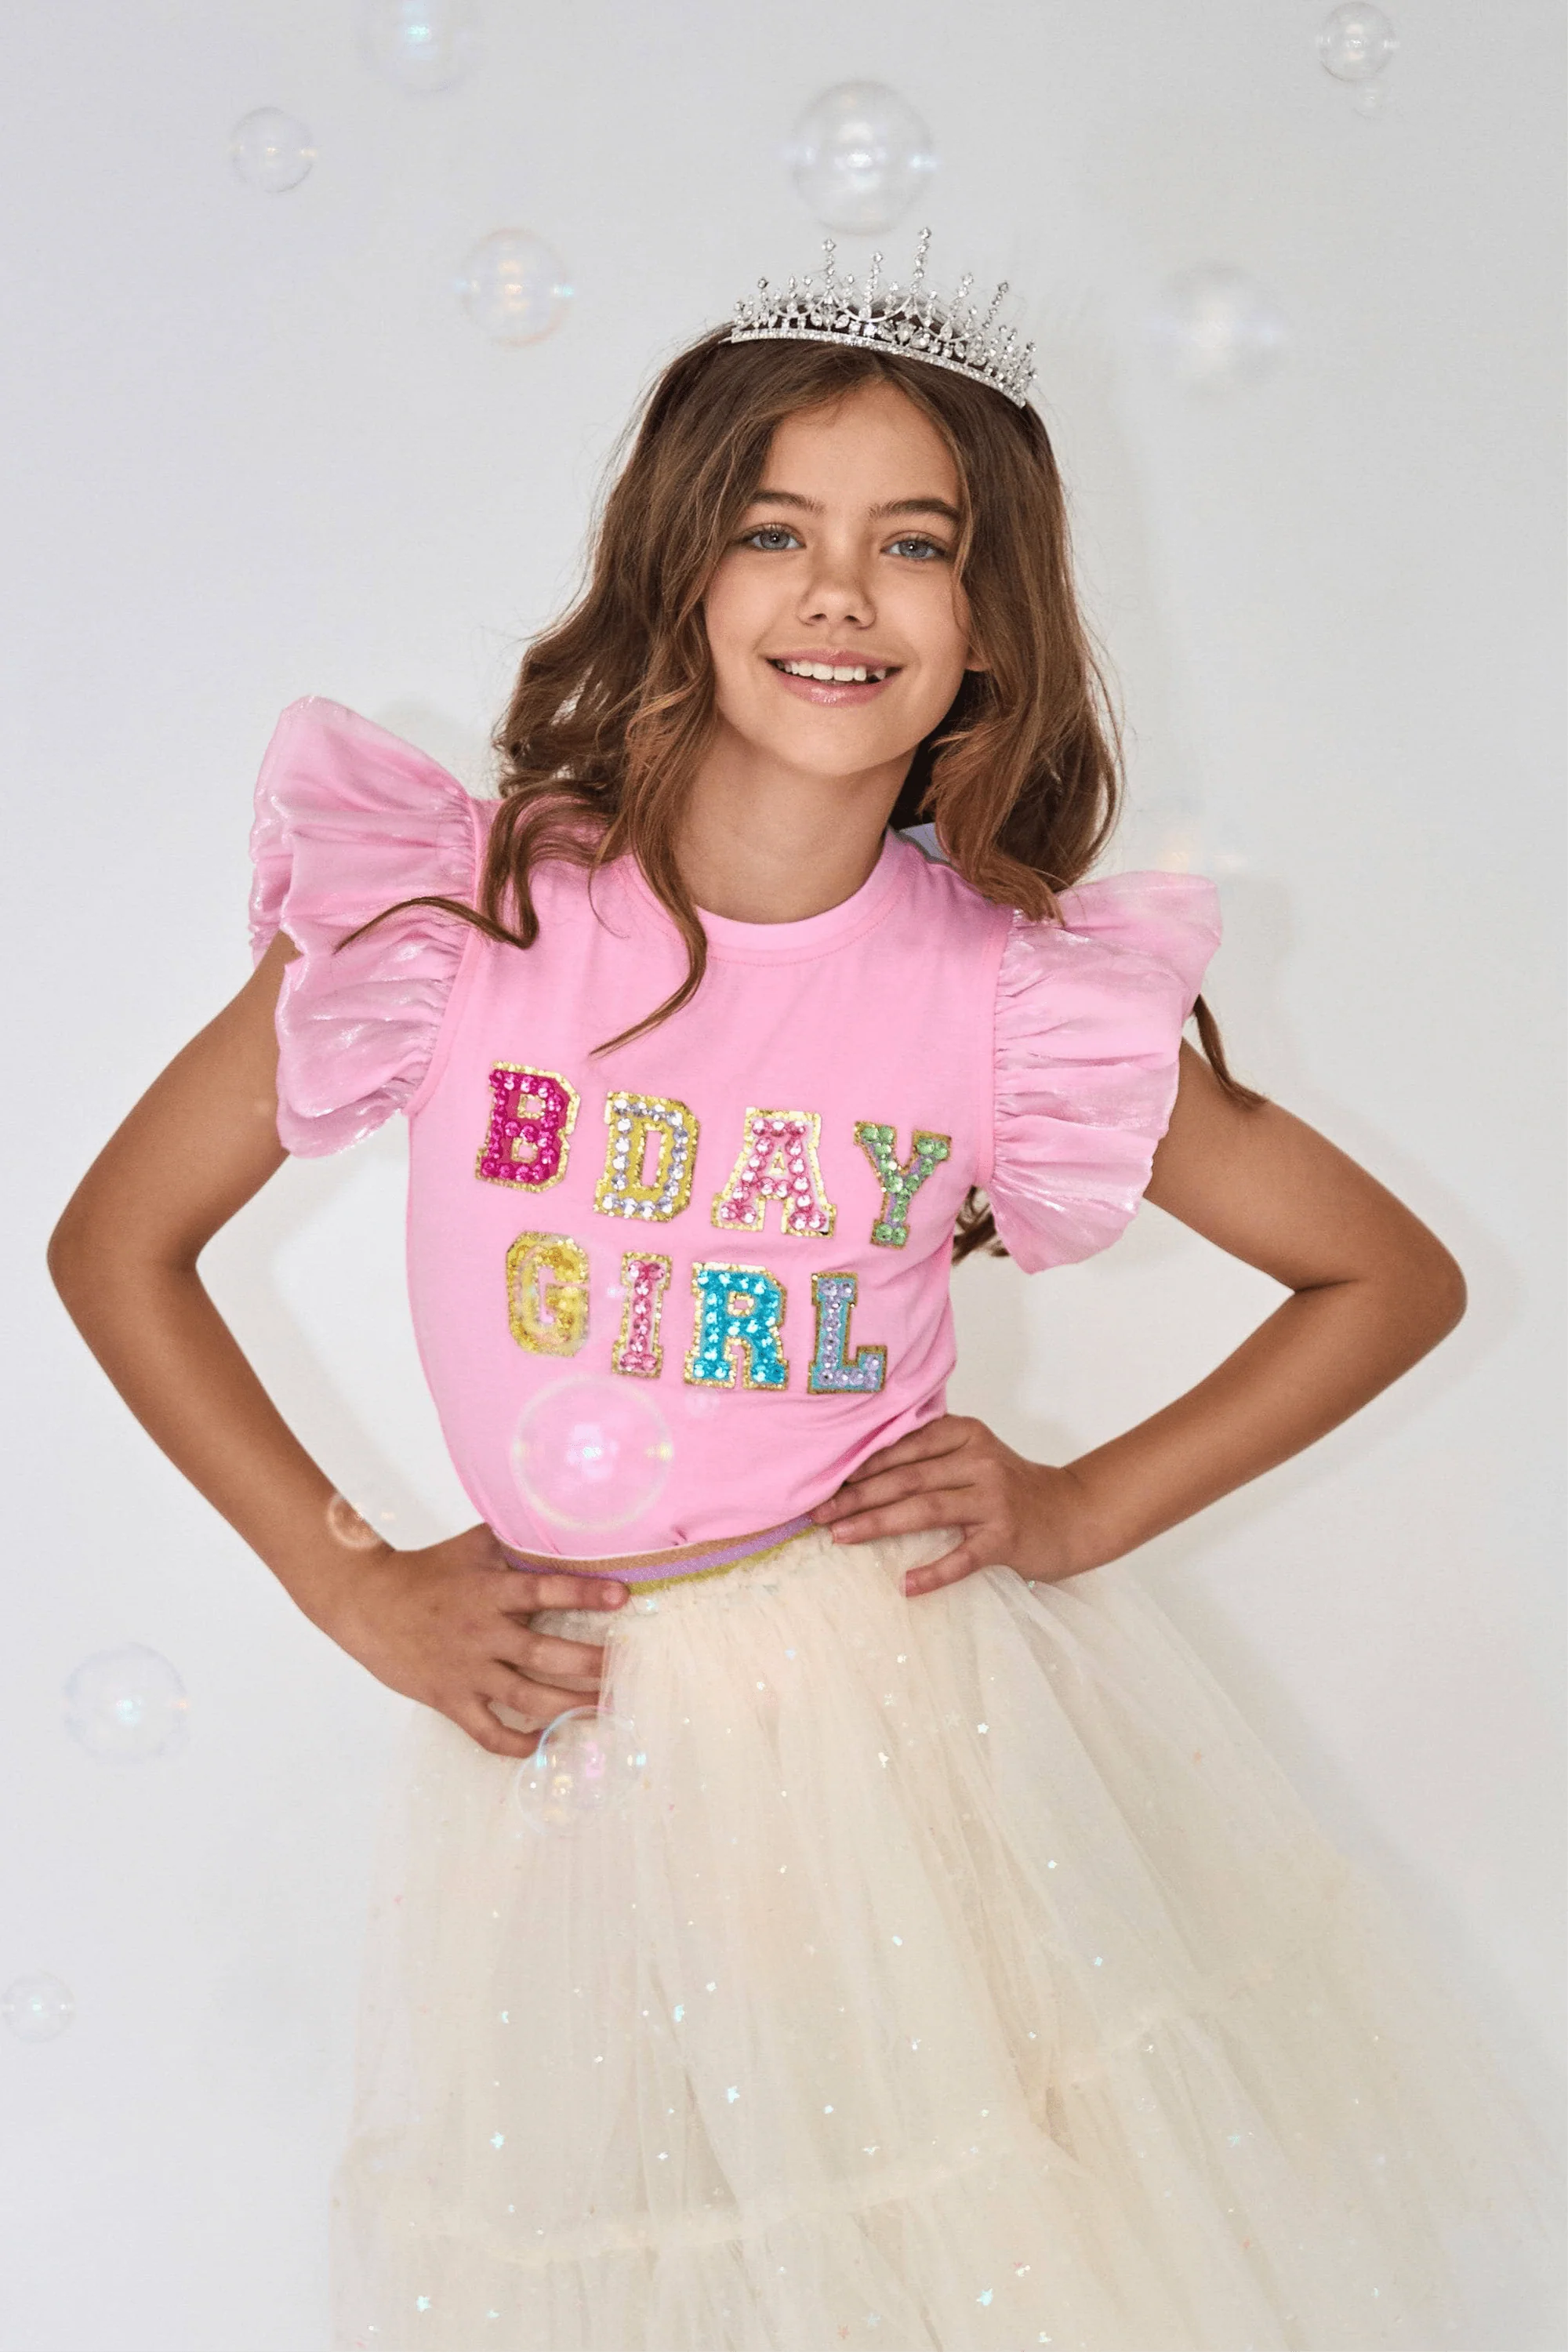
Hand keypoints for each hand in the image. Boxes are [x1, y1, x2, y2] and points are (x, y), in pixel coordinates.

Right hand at [310, 1521, 627, 1758]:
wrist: (368, 1603)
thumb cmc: (428, 1571)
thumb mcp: (474, 1546)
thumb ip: (516, 1539)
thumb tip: (563, 1518)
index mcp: (490, 1592)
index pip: (544, 1589)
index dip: (585, 1592)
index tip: (623, 1595)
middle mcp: (483, 1633)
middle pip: (545, 1654)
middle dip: (592, 1664)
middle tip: (628, 1669)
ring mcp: (467, 1671)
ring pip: (527, 1697)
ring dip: (571, 1707)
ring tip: (607, 1708)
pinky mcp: (450, 1700)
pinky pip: (488, 1732)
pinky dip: (517, 1744)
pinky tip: (546, 1743)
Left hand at [809, 1415, 1103, 1597]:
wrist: (1073, 1513)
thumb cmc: (1011, 1487)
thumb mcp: (973, 1456)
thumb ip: (929, 1456)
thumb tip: (859, 1473)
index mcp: (965, 1434)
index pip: (903, 1446)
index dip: (860, 1465)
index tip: (824, 1482)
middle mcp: (979, 1460)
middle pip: (906, 1477)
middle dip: (857, 1496)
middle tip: (819, 1513)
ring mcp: (994, 1498)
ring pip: (925, 1509)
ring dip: (878, 1524)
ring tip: (841, 1536)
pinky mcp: (1006, 1537)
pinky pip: (963, 1557)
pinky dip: (933, 1572)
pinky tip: (905, 1585)